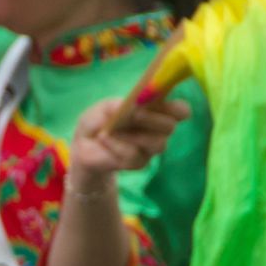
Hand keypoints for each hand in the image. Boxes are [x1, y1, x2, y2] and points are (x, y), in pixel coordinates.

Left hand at [69, 95, 190, 178]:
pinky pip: (135, 156)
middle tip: (134, 114)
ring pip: (157, 144)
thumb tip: (133, 106)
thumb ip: (119, 104)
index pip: (180, 110)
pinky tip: (105, 140)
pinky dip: (117, 146)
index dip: (177, 108)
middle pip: (170, 126)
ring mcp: (151, 148)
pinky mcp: (139, 163)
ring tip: (111, 130)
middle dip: (153, 119)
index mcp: (155, 110)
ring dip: (133, 135)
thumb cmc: (99, 121)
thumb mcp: (104, 108)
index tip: (162, 102)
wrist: (85, 146)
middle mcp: (158, 129)